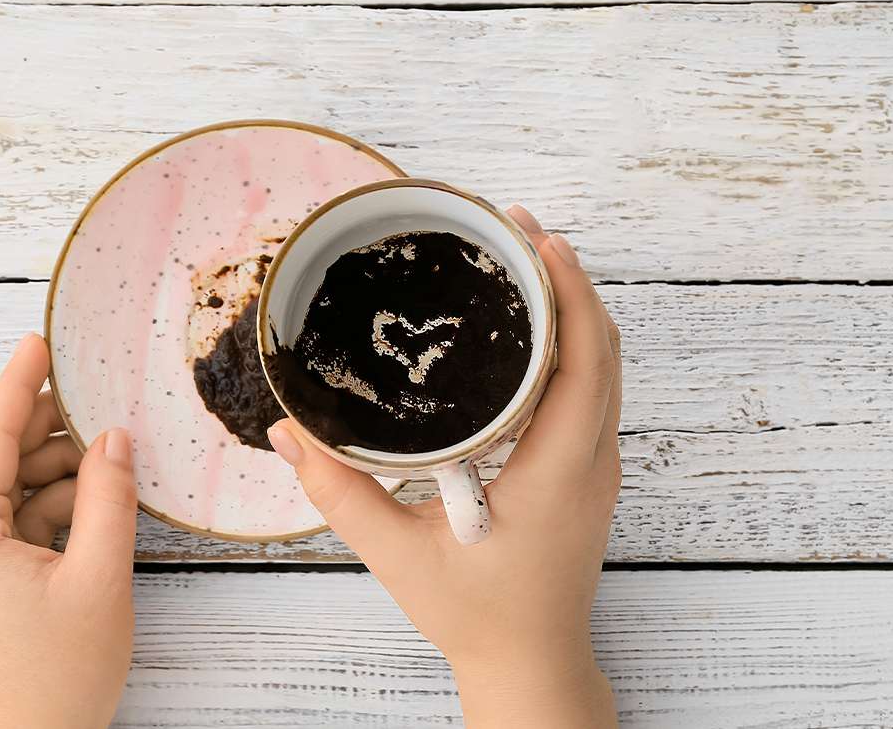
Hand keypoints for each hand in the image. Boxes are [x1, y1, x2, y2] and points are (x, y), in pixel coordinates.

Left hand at [0, 334, 136, 728]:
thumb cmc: (58, 679)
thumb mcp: (99, 580)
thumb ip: (106, 499)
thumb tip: (112, 440)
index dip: (15, 386)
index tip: (37, 344)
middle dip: (40, 429)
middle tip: (91, 402)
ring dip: (46, 472)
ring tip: (101, 463)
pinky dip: (39, 507)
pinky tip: (85, 504)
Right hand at [266, 205, 621, 727]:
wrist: (530, 663)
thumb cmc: (473, 616)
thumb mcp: (397, 556)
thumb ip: (338, 493)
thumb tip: (287, 432)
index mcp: (556, 474)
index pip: (584, 363)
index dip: (569, 293)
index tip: (538, 239)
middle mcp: (590, 462)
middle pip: (604, 349)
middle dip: (569, 279)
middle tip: (516, 229)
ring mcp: (595, 468)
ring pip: (604, 367)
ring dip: (574, 309)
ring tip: (523, 261)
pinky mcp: (585, 473)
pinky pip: (592, 391)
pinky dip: (572, 345)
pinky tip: (528, 330)